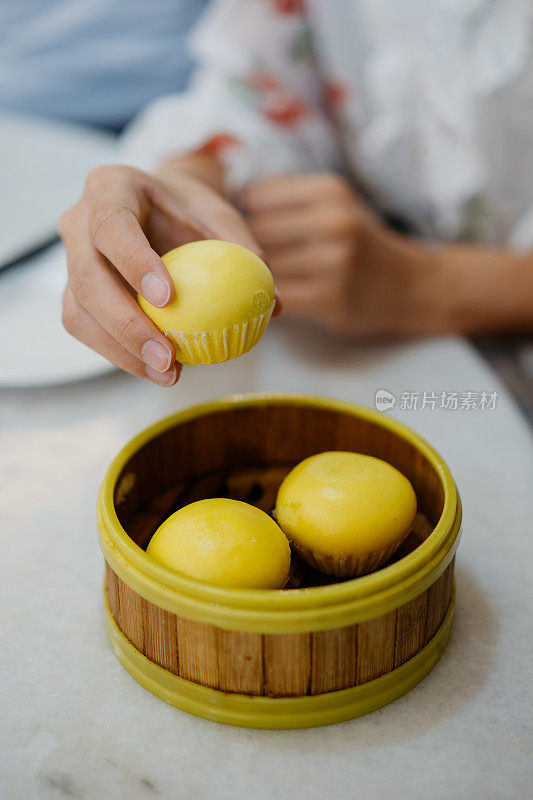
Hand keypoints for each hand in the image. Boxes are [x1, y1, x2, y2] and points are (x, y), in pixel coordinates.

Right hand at [60, 163, 267, 384]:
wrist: (159, 208)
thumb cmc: (191, 210)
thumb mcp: (220, 217)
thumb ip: (245, 252)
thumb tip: (275, 305)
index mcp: (110, 187)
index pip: (112, 224)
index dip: (134, 262)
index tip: (168, 299)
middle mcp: (79, 220)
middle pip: (87, 276)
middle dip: (125, 324)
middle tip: (168, 357)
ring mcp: (70, 259)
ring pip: (79, 310)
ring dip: (120, 350)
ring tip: (167, 373)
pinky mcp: (75, 292)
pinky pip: (86, 329)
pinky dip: (119, 354)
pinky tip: (158, 370)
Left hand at [244, 173, 438, 337]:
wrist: (414, 287)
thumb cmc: (362, 244)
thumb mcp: (337, 205)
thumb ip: (289, 200)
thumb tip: (226, 203)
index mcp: (331, 191)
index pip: (256, 195)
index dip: (243, 214)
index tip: (244, 229)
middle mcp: (334, 221)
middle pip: (255, 231)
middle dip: (244, 246)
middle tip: (244, 259)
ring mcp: (333, 262)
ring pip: (262, 265)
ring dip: (252, 276)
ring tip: (255, 280)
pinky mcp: (330, 298)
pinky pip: (275, 297)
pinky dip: (264, 299)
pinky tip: (267, 300)